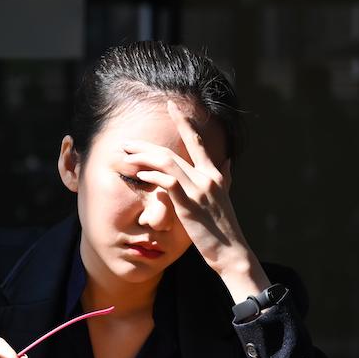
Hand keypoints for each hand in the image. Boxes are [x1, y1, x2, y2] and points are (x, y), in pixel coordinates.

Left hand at [121, 100, 270, 300]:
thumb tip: (228, 162)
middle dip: (146, 146)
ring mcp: (198, 189)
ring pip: (167, 163)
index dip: (184, 121)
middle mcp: (207, 176)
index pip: (196, 141)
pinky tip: (140, 175)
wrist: (232, 251)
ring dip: (143, 158)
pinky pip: (167, 182)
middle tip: (127, 143)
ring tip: (126, 157)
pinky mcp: (189, 204)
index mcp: (215, 173)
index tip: (171, 106)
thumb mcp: (225, 198)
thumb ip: (225, 178)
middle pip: (172, 151)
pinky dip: (152, 176)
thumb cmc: (224, 228)